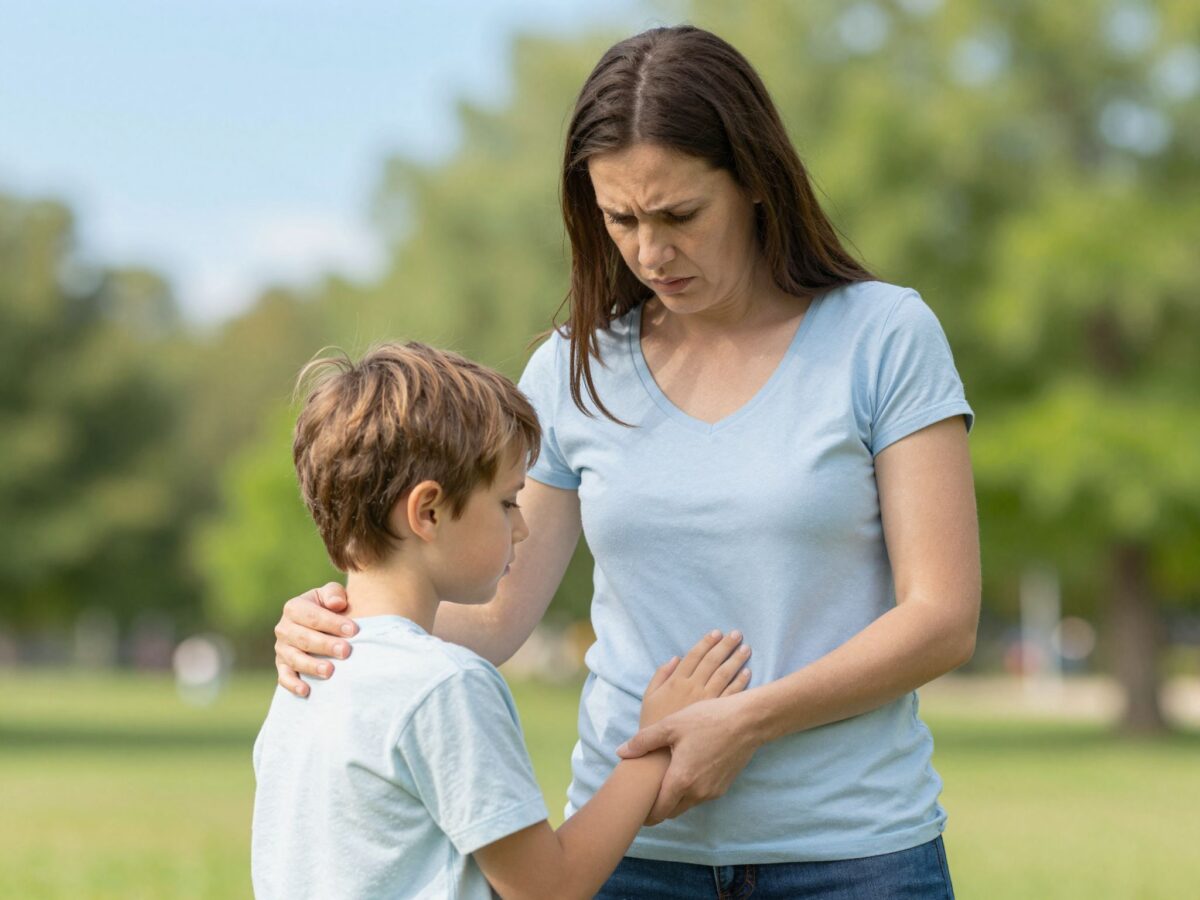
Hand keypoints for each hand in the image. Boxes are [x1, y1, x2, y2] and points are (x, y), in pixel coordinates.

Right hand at [273, 582, 357, 696]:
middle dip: (325, 645)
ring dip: (312, 666)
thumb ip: (334, 594)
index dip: (332, 623)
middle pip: (304, 638)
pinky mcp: (282, 666)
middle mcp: (284, 628)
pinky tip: (306, 691)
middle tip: (346, 651)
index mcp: (294, 607)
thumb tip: (337, 604)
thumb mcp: (332, 594)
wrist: (322, 624)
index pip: (312, 616)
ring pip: (294, 659)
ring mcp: (282, 649)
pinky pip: (284, 677)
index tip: (353, 630)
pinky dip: (293, 684)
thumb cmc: (330, 607)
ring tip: (330, 671)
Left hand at [619, 693, 758, 824]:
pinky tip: (686, 771)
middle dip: (658, 807)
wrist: (748, 721)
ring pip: (687, 804)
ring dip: (675, 798)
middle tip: (645, 795)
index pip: (658, 810)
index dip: (645, 813)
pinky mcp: (724, 786)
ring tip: (664, 780)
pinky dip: (690, 791)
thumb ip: (643, 741)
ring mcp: (713, 791)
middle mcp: (698, 793)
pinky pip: (701, 796)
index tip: (635, 808)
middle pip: (672, 811)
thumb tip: (620, 753)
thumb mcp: (671, 725)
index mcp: (681, 780)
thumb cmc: (708, 719)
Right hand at [639, 630, 750, 727]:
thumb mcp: (649, 698)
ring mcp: (708, 701)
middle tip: (737, 634)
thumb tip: (674, 659)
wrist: (663, 757)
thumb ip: (660, 676)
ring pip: (725, 675)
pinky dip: (741, 682)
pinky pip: (732, 694)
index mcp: (677, 682)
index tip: (717, 632)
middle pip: (713, 661)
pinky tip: (747, 673)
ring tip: (746, 649)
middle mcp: (694, 687)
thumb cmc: (653, 726)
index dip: (706, 643)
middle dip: (726, 646)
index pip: (695, 656)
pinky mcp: (718, 715)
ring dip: (736, 660)